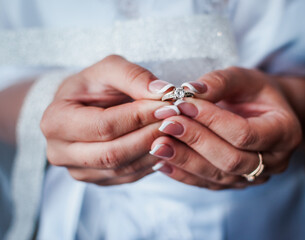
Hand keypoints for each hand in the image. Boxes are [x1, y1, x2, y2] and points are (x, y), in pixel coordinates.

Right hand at [41, 55, 178, 185]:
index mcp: (56, 121)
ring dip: (155, 150)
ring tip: (176, 131)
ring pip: (124, 169)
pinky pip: (129, 177)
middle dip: (150, 136)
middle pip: (113, 153)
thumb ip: (134, 76)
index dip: (139, 117)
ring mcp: (78, 171)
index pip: (105, 125)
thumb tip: (163, 92)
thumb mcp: (109, 70)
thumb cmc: (92, 86)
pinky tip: (167, 145)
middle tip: (177, 120)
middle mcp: (60, 152)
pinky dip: (152, 162)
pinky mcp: (97, 179)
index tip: (168, 105)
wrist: (80, 106)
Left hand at [149, 67, 301, 189]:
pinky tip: (161, 162)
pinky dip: (183, 174)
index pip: (245, 133)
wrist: (264, 112)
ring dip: (185, 160)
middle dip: (196, 141)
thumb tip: (189, 91)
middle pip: (231, 160)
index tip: (182, 104)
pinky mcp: (235, 183)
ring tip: (157, 144)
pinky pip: (208, 183)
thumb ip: (220, 82)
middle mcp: (274, 161)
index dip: (212, 120)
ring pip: (217, 176)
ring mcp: (255, 176)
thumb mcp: (244, 78)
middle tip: (167, 124)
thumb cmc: (255, 92)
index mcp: (285, 132)